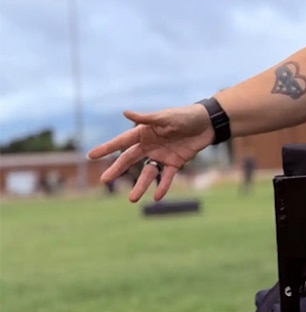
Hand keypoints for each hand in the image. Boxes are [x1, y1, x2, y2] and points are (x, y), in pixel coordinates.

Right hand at [87, 105, 213, 201]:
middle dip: (117, 169)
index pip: (122, 141)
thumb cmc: (186, 115)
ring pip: (148, 172)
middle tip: (104, 180)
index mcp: (145, 132)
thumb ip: (147, 119)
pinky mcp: (176, 162)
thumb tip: (124, 113)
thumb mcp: (167, 116)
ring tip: (132, 199)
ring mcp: (162, 155)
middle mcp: (150, 145)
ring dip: (140, 185)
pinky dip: (163, 186)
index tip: (90, 156)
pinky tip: (157, 197)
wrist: (208, 123)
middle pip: (130, 159)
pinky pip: (167, 176)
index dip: (107, 148)